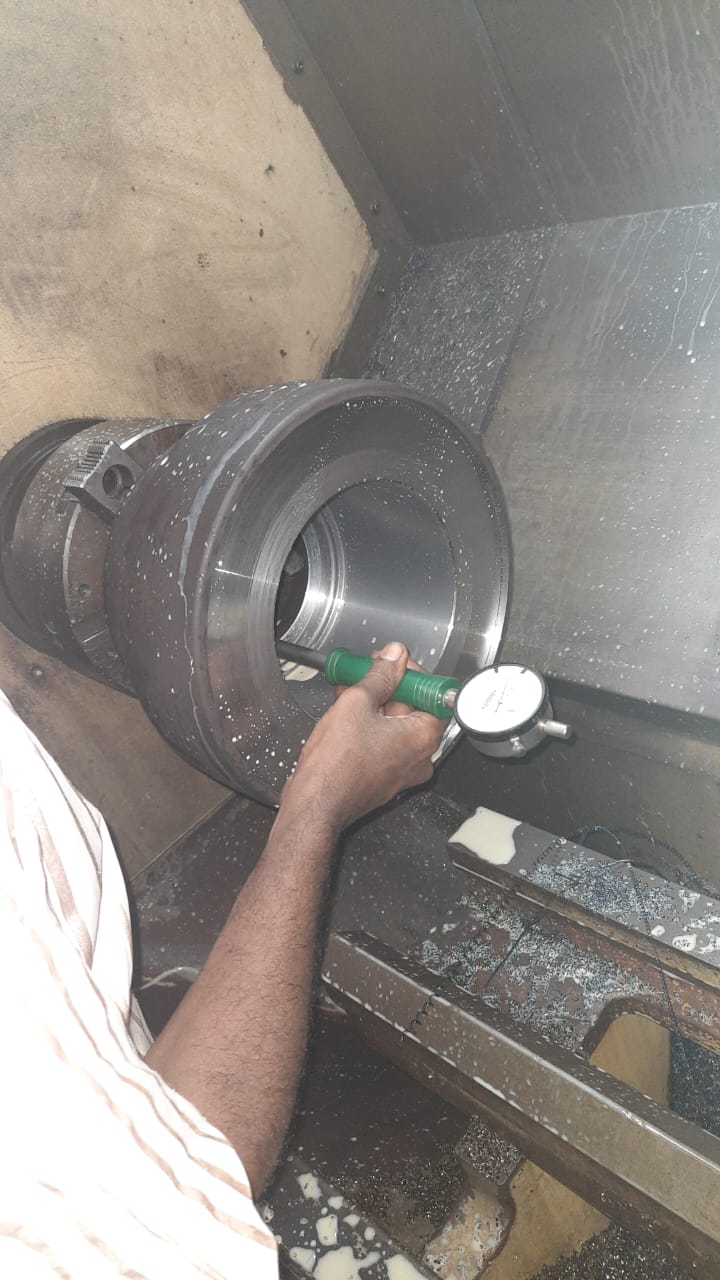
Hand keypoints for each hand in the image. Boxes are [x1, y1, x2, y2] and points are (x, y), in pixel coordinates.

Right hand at [281, 642, 444, 831]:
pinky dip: (370, 725)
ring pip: (395, 725)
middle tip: (366, 672)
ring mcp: (402, 770)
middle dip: (387, 686)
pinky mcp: (385, 778)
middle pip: (413, 708)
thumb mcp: (356, 703)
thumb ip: (380, 676)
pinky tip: (347, 711)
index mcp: (423, 736)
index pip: (432, 692)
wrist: (315, 803)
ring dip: (375, 703)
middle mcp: (420, 756)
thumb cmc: (336, 766)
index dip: (409, 672)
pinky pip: (384, 743)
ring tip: (349, 689)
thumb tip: (394, 658)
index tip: (391, 663)